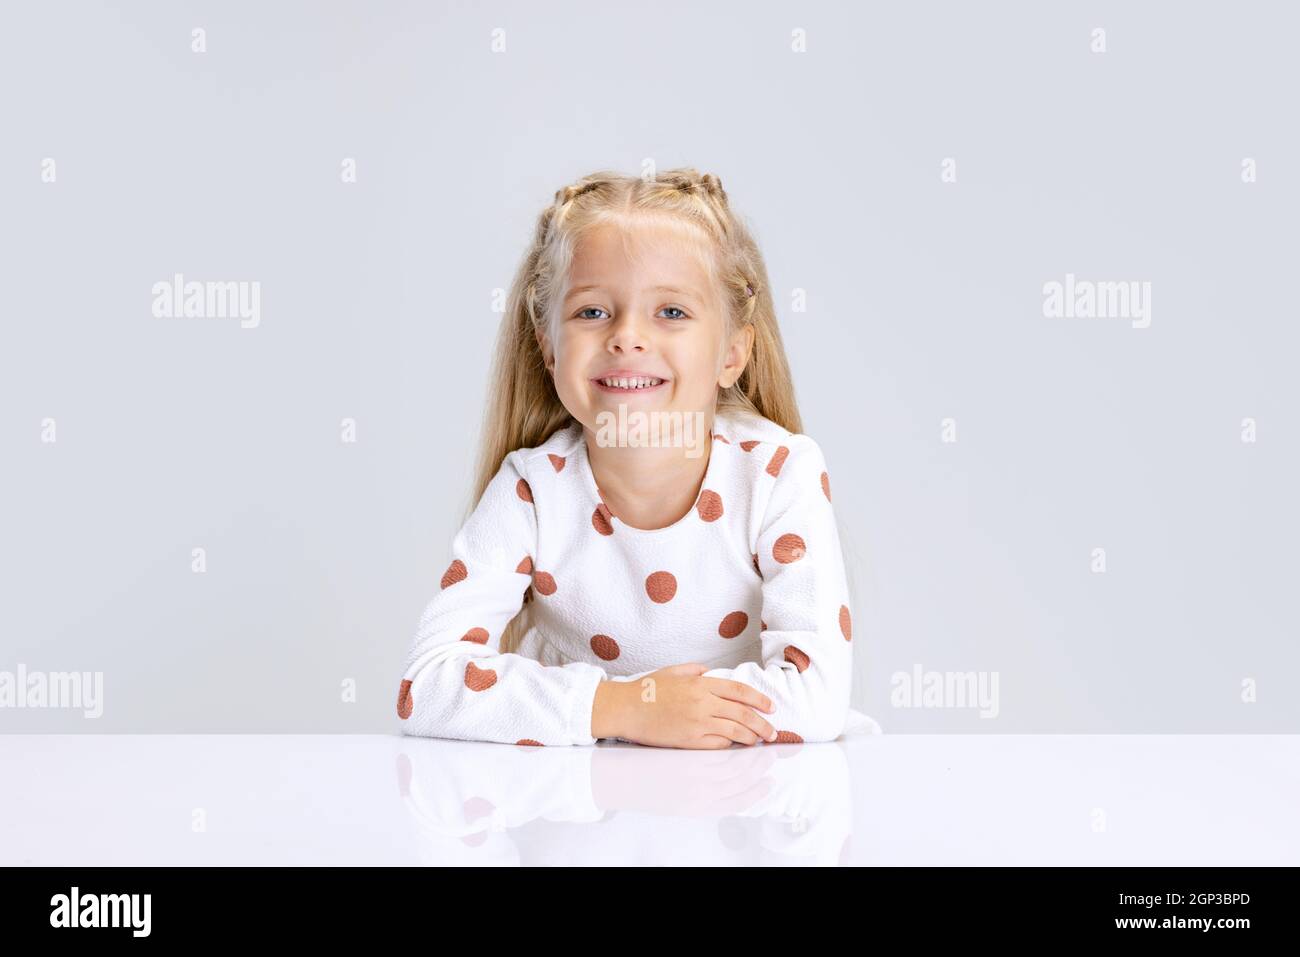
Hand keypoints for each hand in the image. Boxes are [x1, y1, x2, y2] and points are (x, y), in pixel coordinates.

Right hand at [594, 663, 777, 748]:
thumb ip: (694, 670)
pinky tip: (736, 746)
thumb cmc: (646, 689)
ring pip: (734, 732)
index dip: (759, 700)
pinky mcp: (689, 741)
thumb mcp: (672, 671)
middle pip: (743, 714)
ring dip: (751, 737)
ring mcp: (697, 723)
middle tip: (773, 731)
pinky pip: (718, 745)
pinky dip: (730, 746)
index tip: (771, 707)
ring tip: (759, 741)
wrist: (625, 708)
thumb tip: (709, 672)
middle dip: (762, 724)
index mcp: (701, 684)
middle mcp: (703, 702)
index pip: (740, 691)